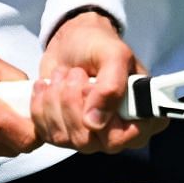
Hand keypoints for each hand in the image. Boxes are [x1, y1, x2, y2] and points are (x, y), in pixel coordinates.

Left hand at [33, 11, 166, 153]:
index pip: (124, 138)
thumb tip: (94, 123)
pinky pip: (47, 134)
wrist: (71, 42)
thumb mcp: (114, 54)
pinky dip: (41, 105)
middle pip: (88, 141)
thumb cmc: (99, 45)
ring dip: (56, 100)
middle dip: (73, 101)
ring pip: (65, 138)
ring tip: (63, 76)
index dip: (103, 118)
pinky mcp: (65, 135)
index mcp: (142, 117)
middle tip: (75, 74)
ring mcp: (90, 138)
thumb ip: (112, 86)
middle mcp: (118, 134)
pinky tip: (47, 86)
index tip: (91, 87)